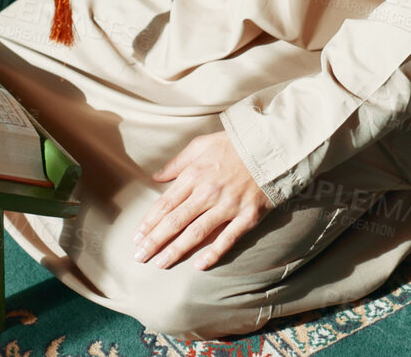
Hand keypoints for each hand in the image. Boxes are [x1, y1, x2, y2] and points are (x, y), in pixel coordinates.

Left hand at [133, 131, 271, 270]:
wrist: (273, 146)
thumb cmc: (235, 145)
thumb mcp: (201, 144)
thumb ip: (177, 163)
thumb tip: (156, 177)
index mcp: (194, 175)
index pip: (165, 204)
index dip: (149, 223)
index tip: (137, 237)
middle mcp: (207, 193)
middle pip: (175, 221)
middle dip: (155, 241)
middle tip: (140, 256)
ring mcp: (228, 206)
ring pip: (196, 233)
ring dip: (176, 250)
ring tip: (160, 264)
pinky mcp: (248, 216)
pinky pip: (228, 239)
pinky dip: (213, 253)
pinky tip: (199, 265)